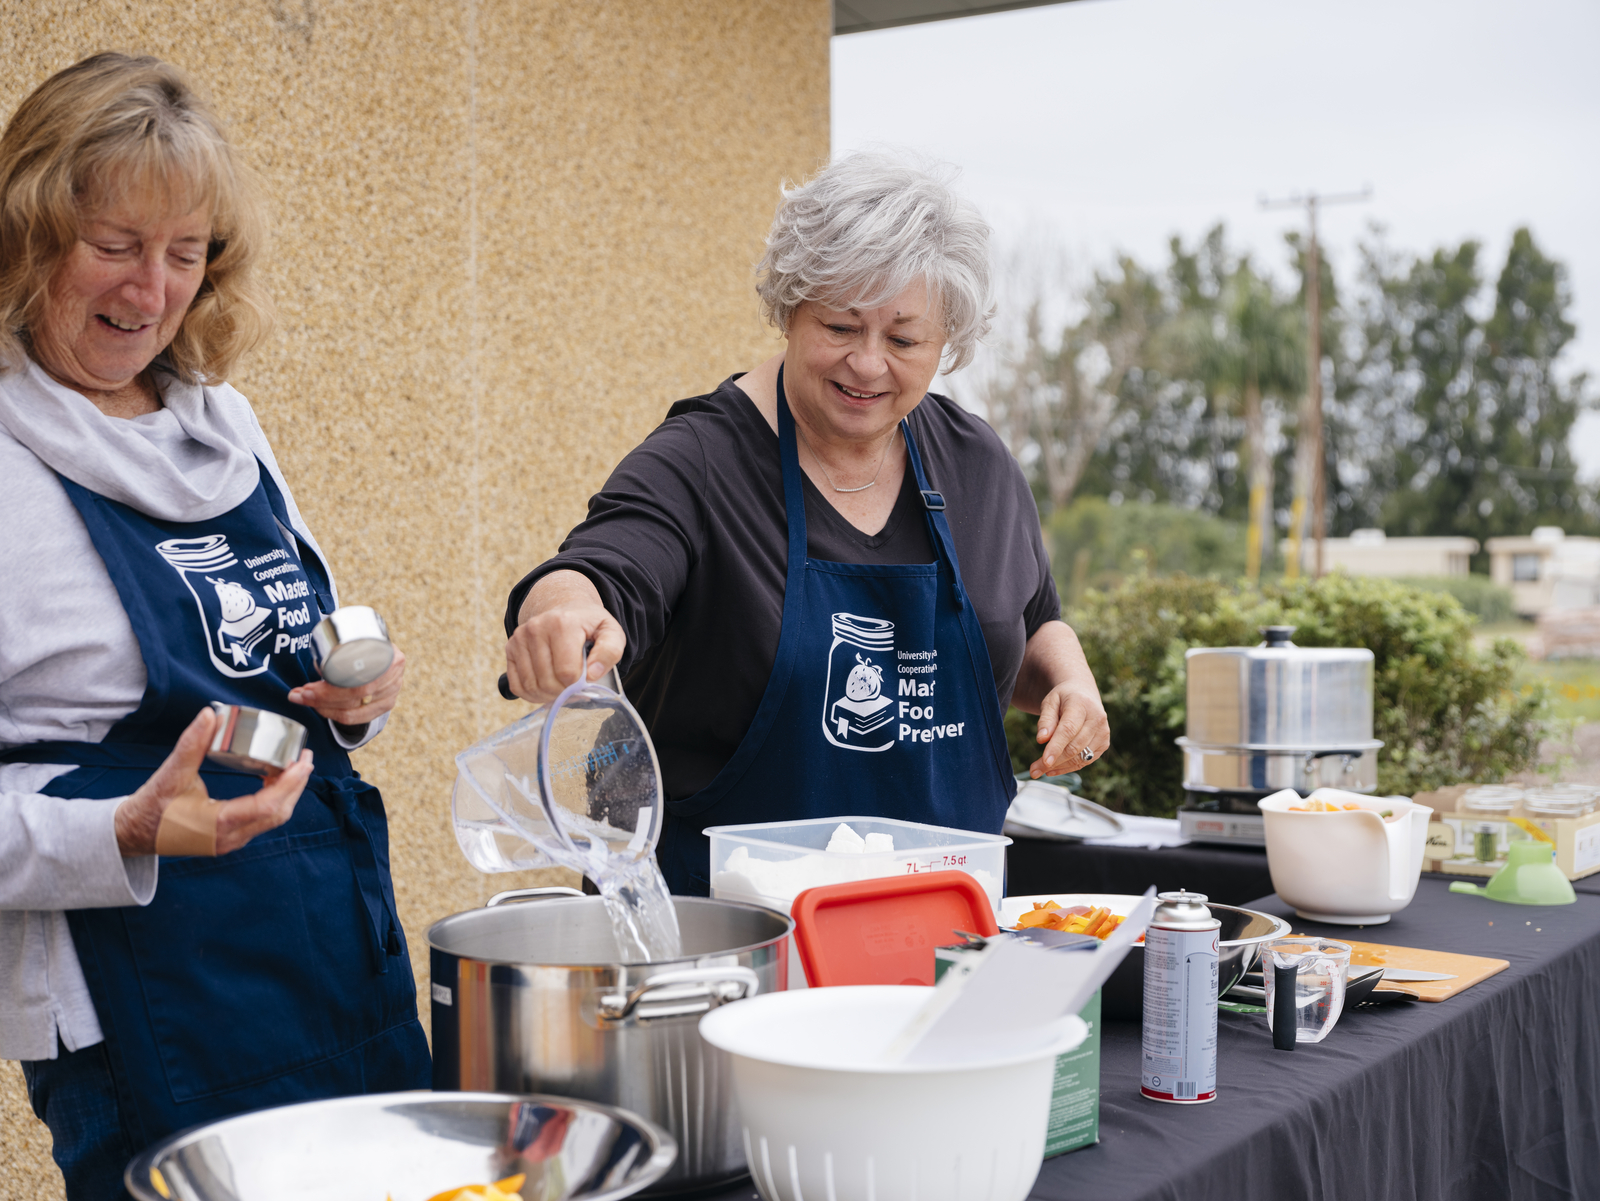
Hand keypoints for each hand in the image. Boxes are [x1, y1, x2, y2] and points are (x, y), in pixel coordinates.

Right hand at [113, 707, 313, 856]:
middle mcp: (230, 838)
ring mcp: (231, 840)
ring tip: (294, 766)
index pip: (268, 806)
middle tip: (305, 758)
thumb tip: (209, 714)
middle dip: (296, 785)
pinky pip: (261, 819)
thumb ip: (191, 744)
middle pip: (278, 813)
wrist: (131, 834)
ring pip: (272, 818)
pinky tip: (271, 779)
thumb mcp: (170, 774)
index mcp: (219, 825)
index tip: (303, 761)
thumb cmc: (150, 807)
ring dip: (287, 793)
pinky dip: (273, 799)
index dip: (290, 783)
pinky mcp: (229, 837)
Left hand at [288, 647, 405, 726]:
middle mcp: (394, 677)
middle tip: (300, 694)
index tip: (306, 687)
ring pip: (353, 710)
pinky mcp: (384, 705)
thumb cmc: (364, 642)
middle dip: (322, 698)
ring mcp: (391, 693)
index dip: (330, 689)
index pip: (359, 680)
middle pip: (356, 695)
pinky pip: (356, 717)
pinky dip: (334, 714)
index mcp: (391, 657)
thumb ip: (343, 645)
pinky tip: (319, 708)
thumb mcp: (358, 637)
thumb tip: (315, 659)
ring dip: (323, 707)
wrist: (381, 647)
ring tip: (304, 699)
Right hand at [505, 570, 625, 702]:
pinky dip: (532, 694)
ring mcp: (519, 638)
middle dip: (565, 692)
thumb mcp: (611, 632)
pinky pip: (517, 686)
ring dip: (549, 695)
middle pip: (548, 681)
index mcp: (562, 623)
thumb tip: (592, 675)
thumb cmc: (590, 625)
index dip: (579, 684)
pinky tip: (547, 688)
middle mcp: (535, 628)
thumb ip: (610, 652)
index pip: (567, 672)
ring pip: (531, 686)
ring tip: (563, 686)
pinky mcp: (510, 648)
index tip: (587, 679)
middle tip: (575, 686)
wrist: (567, 609)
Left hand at [1029, 683, 1110, 779]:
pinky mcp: (1104, 744)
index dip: (1056, 747)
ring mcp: (1103, 733)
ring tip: (1039, 770)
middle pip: (1074, 747)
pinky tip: (1053, 769)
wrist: (1084, 694)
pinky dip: (1068, 767)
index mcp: (1082, 705)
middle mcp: (1097, 719)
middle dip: (1054, 761)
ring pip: (1080, 757)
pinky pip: (1085, 761)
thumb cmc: (1064, 698)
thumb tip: (1042, 740)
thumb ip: (1046, 720)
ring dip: (1059, 767)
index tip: (1044, 761)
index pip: (1068, 730)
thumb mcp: (1050, 702)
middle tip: (1033, 771)